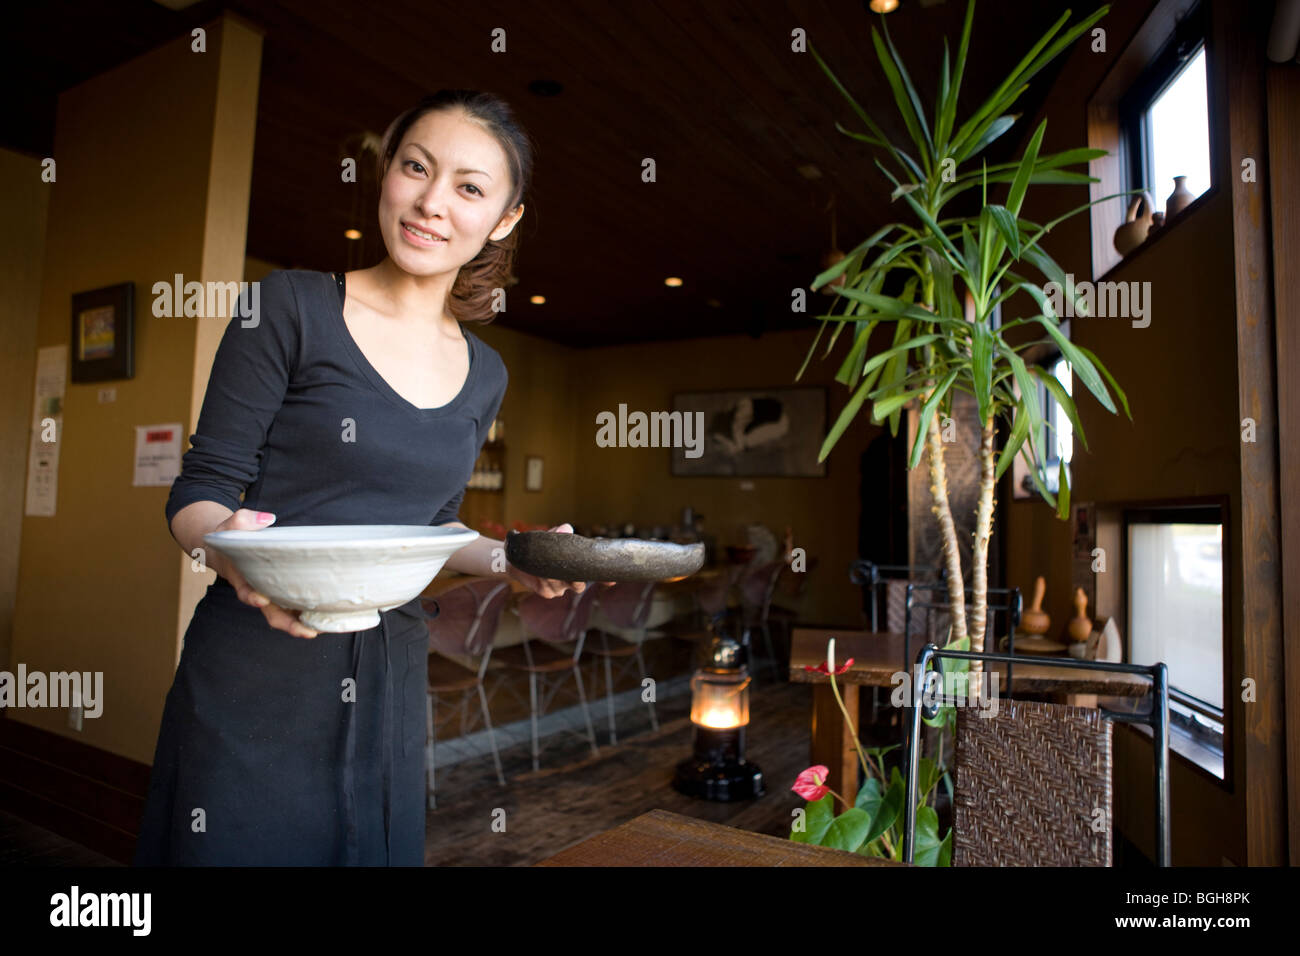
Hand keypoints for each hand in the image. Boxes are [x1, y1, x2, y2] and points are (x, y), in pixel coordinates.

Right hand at [209, 508, 318, 638]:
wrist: (229, 549)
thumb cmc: (232, 537)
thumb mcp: (231, 525)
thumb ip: (243, 520)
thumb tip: (267, 519)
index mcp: (242, 577)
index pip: (246, 590)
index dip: (252, 597)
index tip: (261, 599)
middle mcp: (258, 591)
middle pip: (272, 613)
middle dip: (289, 625)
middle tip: (308, 632)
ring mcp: (272, 594)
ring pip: (287, 615)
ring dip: (303, 624)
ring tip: (324, 628)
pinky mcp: (283, 592)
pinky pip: (295, 606)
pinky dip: (309, 613)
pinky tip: (327, 617)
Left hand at [505, 522, 615, 597]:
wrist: (518, 558)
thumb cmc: (540, 546)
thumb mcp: (551, 536)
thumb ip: (560, 532)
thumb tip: (567, 529)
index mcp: (577, 566)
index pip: (594, 573)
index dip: (604, 578)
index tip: (611, 580)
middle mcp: (571, 579)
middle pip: (580, 585)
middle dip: (575, 579)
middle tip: (570, 572)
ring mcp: (560, 587)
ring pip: (562, 585)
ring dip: (554, 576)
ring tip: (544, 565)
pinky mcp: (548, 592)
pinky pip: (549, 588)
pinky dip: (544, 579)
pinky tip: (538, 573)